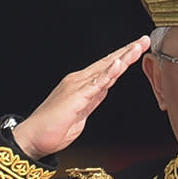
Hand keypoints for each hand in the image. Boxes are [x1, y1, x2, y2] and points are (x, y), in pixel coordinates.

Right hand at [11, 38, 151, 158]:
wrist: (32, 138)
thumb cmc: (52, 129)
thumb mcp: (81, 113)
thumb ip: (92, 100)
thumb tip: (103, 91)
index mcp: (82, 85)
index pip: (106, 69)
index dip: (123, 58)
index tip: (138, 49)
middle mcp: (79, 82)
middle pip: (108, 63)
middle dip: (127, 52)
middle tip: (144, 40)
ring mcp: (77, 87)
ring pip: (104, 69)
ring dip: (122, 57)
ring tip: (137, 46)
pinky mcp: (75, 97)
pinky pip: (96, 84)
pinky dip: (108, 73)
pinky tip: (118, 64)